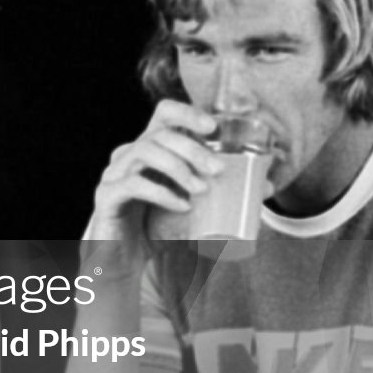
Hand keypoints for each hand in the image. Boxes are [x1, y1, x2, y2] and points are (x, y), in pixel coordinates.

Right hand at [88, 101, 220, 258]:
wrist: (124, 260)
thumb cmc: (158, 228)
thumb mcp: (192, 205)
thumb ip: (221, 192)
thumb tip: (266, 186)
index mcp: (150, 148)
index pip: (163, 113)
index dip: (187, 113)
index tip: (212, 127)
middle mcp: (129, 154)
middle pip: (159, 134)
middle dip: (192, 148)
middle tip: (217, 170)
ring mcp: (114, 173)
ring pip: (144, 151)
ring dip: (178, 167)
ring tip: (201, 189)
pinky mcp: (106, 197)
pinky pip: (132, 184)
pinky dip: (161, 192)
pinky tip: (181, 206)